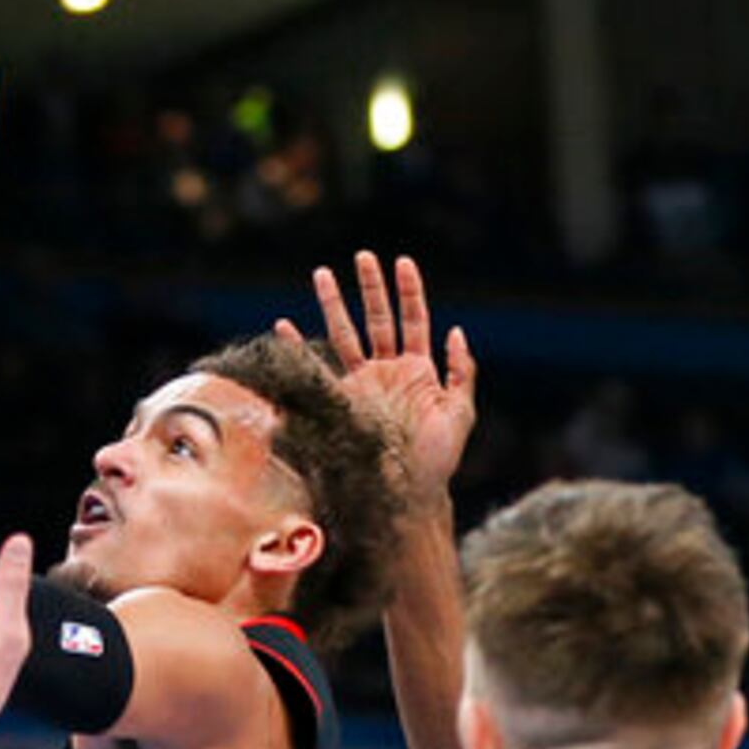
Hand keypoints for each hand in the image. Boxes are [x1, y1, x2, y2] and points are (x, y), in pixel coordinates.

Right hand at [278, 251, 474, 500]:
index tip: (402, 262)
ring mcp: (362, 384)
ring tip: (322, 273)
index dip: (408, 291)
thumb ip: (463, 372)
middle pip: (378, 318)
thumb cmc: (438, 459)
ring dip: (335, 304)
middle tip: (362, 256)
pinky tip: (285, 325)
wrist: (407, 492)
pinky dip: (299, 347)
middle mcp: (387, 372)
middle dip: (370, 287)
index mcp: (417, 370)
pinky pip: (317, 368)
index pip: (413, 320)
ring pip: (346, 334)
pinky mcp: (340, 400)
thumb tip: (457, 331)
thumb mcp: (460, 413)